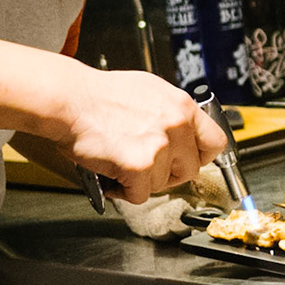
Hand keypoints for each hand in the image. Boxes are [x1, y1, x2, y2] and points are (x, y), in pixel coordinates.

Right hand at [52, 67, 225, 204]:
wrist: (69, 100)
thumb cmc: (99, 95)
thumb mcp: (149, 90)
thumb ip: (171, 113)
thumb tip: (184, 131)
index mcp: (182, 106)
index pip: (215, 142)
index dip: (201, 156)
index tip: (190, 161)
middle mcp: (176, 125)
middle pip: (190, 169)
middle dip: (168, 173)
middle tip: (146, 167)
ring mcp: (160, 146)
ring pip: (163, 184)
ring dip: (142, 181)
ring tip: (122, 164)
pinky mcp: (140, 165)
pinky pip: (140, 194)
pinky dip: (124, 190)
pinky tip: (112, 174)